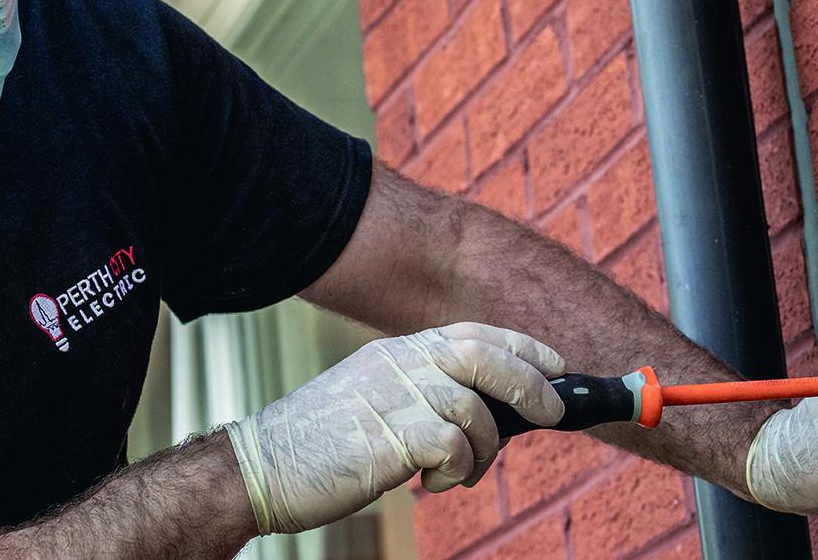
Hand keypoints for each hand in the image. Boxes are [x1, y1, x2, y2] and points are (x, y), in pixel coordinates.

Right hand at [224, 322, 565, 534]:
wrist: (261, 469)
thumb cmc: (321, 445)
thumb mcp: (375, 400)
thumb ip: (423, 393)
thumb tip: (488, 411)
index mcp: (397, 352)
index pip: (473, 334)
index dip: (523, 347)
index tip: (556, 366)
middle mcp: (398, 365)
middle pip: (485, 356)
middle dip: (530, 384)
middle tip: (551, 413)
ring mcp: (393, 397)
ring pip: (474, 411)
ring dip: (482, 451)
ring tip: (457, 474)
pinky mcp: (389, 435)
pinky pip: (453, 446)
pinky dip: (457, 470)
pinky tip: (432, 484)